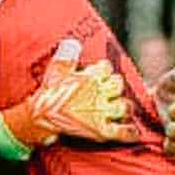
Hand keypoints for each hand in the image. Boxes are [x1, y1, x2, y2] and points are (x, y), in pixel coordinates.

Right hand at [0, 40, 141, 149]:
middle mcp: (99, 93)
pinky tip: (132, 132)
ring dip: (124, 108)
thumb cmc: (48, 95)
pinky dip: (130, 132)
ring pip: (124, 106)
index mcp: (90, 77)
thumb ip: (66, 56)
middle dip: (115, 87)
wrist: (42, 118)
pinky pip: (122, 131)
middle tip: (110, 92)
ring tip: (120, 109)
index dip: (103, 70)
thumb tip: (73, 43)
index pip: (106, 67)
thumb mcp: (55, 71)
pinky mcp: (101, 130)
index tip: (100, 74)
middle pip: (118, 84)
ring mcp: (101, 112)